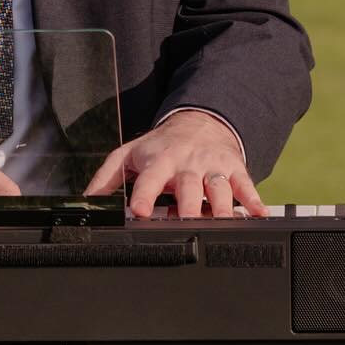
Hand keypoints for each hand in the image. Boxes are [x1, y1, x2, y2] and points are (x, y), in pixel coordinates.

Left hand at [83, 109, 266, 218]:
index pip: (149, 179)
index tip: (141, 212)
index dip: (145, 195)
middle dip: (189, 206)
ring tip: (223, 223)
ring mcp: (211, 165)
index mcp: (158, 161)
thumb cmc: (159, 146)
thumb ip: (106, 180)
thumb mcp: (128, 156)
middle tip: (188, 224)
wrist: (197, 121)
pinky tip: (258, 214)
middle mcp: (186, 163)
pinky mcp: (233, 168)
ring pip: (218, 187)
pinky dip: (253, 199)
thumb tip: (86, 203)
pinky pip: (245, 184)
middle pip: (189, 186)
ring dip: (222, 206)